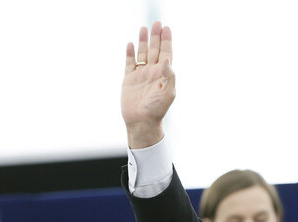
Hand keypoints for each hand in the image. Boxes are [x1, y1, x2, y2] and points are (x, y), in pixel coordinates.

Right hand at [122, 21, 174, 148]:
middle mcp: (153, 73)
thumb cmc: (157, 109)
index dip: (167, 41)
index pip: (166, 53)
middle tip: (157, 23)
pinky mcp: (129, 79)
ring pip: (142, 54)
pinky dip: (130, 54)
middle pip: (155, 50)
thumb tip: (167, 58)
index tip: (167, 28)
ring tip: (144, 28)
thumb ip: (168, 75)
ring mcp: (141, 75)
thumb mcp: (167, 93)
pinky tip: (131, 44)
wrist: (141, 122)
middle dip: (156, 37)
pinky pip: (129, 63)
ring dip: (144, 42)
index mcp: (163, 75)